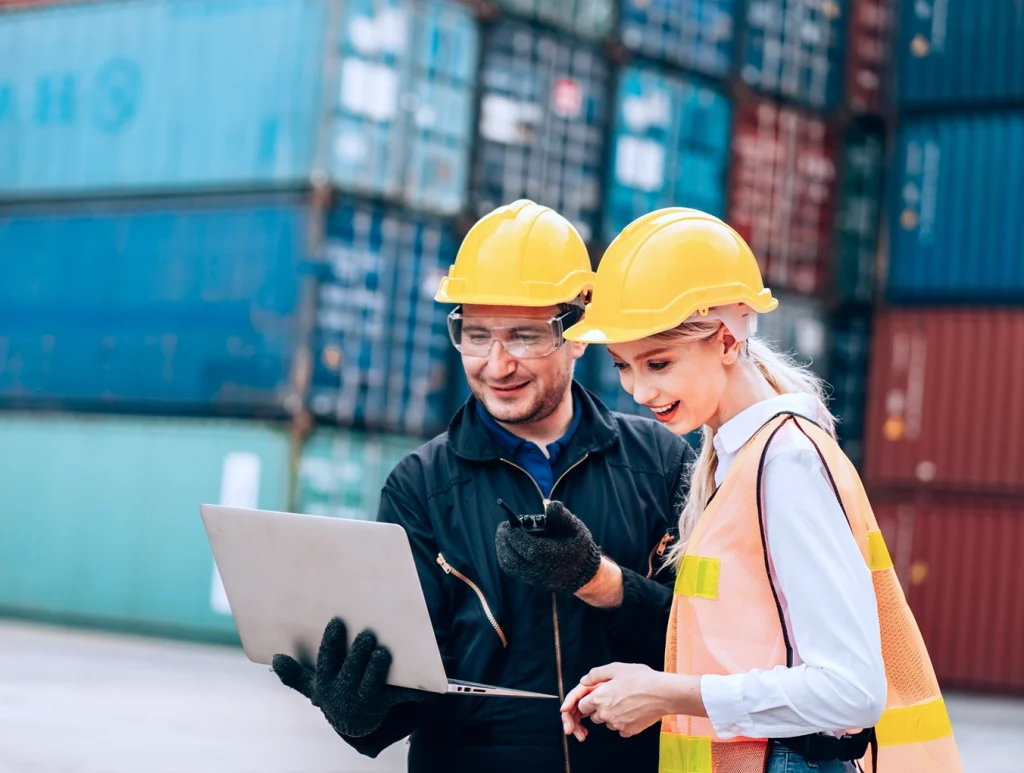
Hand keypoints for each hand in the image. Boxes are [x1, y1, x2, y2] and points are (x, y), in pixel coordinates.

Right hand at [272, 617, 425, 737]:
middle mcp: (344, 694)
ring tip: (383, 653)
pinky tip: (422, 682)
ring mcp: (366, 700)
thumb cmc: (334, 693)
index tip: (337, 621)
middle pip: (351, 672)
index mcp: (326, 685)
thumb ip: (296, 675)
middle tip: (367, 635)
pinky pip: (399, 695)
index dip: (332, 643)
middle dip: (358, 654)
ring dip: (378, 669)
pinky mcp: (387, 703)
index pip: (327, 662)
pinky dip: (413, 690)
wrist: (354, 725)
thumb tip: (276, 658)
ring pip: (372, 685)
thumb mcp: (314, 686)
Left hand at [494, 500, 601, 593]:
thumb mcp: (575, 528)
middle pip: (514, 558)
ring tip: (503, 534)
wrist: (583, 573)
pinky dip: (505, 556)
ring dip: (502, 548)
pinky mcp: (530, 580)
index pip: (529, 548)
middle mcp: (542, 570)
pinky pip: (512, 570)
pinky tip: (507, 544)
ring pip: (510, 565)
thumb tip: (550, 505)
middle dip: (504, 540)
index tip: (509, 524)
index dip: (516, 536)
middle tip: (503, 526)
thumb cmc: (578, 547)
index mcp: (553, 556)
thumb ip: (562, 516)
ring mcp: (534, 577)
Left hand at [561, 663, 695, 739]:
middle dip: (600, 708)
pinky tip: (634, 711)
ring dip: (612, 716)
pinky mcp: (629, 731)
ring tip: (626, 702)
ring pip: (608, 723)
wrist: (663, 693)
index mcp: (599, 698)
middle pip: (594, 716)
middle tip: (614, 697)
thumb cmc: (640, 678)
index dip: (587, 701)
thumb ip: (595, 675)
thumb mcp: (615, 668)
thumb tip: (584, 681)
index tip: (596, 696)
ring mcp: (617, 725)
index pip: (582, 706)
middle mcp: (605, 714)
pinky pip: (621, 729)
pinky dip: (625, 722)